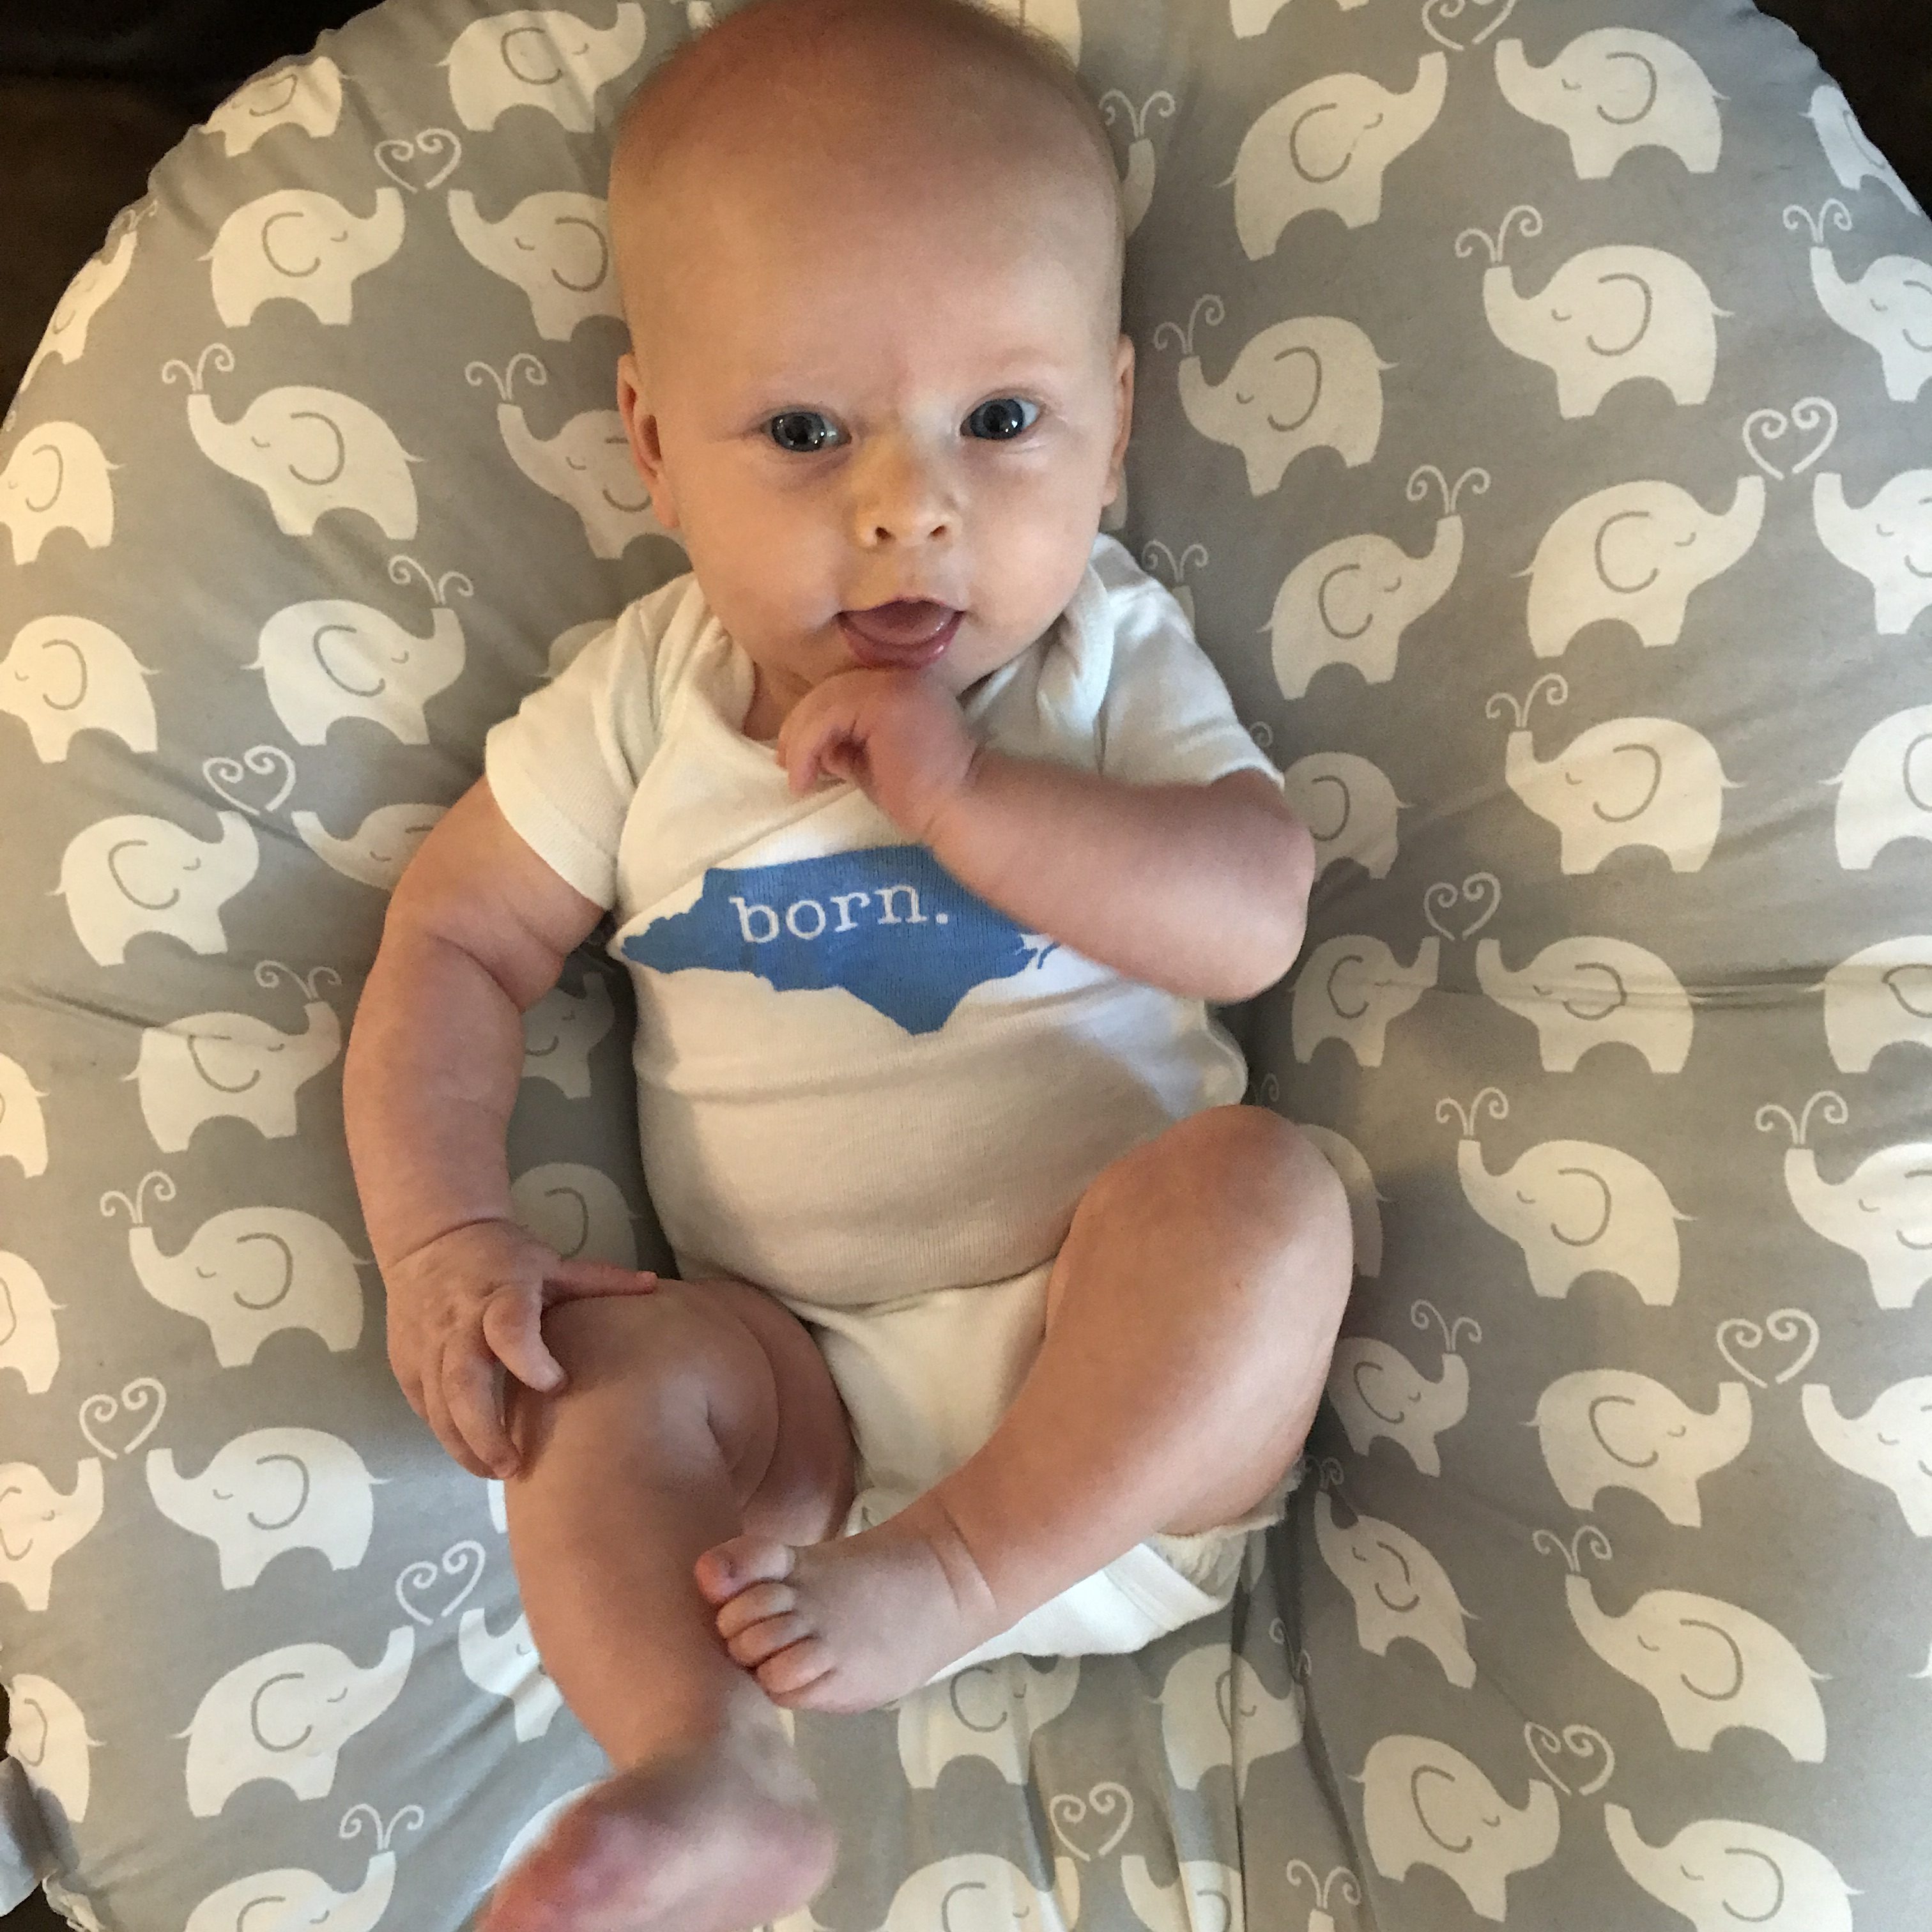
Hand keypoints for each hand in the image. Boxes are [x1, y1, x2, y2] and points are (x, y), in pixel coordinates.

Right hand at [384, 1217, 658, 1479]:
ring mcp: (426, 1345)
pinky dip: (445, 1433)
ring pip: (437, 1405)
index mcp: (500, 1294)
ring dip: (464, 1445)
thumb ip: (598, 1280)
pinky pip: (423, 1406)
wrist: (431, 1241)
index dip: (529, 1359)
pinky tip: (470, 1453)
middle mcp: (459, 1323)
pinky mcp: (405, 1362)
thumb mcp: (551, 1263)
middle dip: (486, 1430)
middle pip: (463, 1382)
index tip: (556, 1386)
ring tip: (496, 1472)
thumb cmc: (504, 1258)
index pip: (509, 1328)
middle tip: (514, 1467)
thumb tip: (655, 1286)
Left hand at [776, 666, 979, 839]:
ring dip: (800, 741)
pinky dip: (806, 747)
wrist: (963, 807)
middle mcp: (896, 676)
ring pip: (823, 700)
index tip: (797, 759)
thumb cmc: (927, 797)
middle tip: (786, 766)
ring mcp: (891, 684)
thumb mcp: (874, 769)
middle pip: (828, 690)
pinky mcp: (882, 700)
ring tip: (796, 778)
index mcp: (899, 688)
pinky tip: (804, 777)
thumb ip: (846, 751)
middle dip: (799, 728)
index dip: (813, 722)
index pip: (843, 693)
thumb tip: (816, 751)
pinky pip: (827, 717)